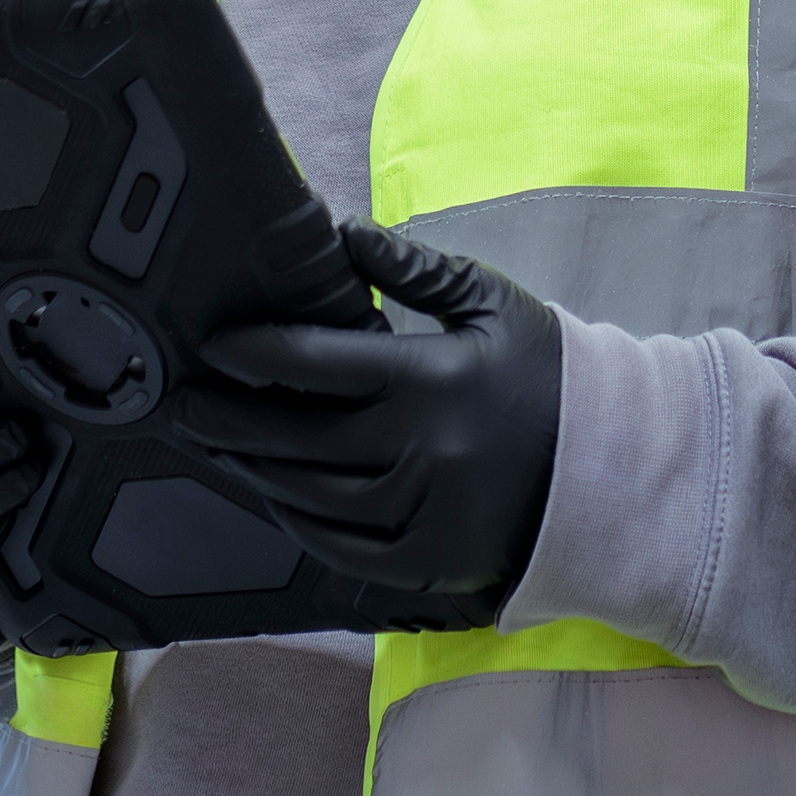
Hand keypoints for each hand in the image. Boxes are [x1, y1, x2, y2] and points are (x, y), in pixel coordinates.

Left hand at [181, 220, 563, 610]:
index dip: (254, 352)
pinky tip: (274, 498)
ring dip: (254, 469)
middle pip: (297, 436)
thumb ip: (412, 267)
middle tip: (181, 405)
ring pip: (310, 495)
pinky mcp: (428, 560)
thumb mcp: (490, 302)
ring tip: (216, 446)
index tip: (213, 345)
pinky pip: (342, 548)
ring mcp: (423, 512)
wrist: (614, 467)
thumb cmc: (546, 374)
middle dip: (229, 419)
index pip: (316, 361)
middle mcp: (420, 449)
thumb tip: (339, 234)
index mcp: (431, 377)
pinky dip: (299, 523)